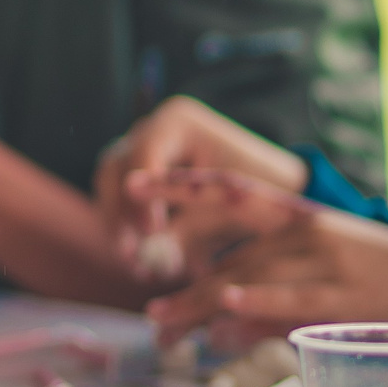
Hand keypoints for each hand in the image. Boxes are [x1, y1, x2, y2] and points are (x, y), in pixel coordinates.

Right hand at [93, 96, 308, 256]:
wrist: (277, 187)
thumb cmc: (262, 190)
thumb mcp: (227, 204)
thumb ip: (186, 223)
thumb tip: (149, 254)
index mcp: (177, 122)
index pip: (143, 157)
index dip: (140, 197)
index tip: (152, 233)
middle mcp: (153, 128)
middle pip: (115, 169)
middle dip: (120, 214)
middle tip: (131, 253)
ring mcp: (142, 147)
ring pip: (109, 185)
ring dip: (118, 225)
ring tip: (134, 264)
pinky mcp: (141, 172)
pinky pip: (120, 199)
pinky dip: (127, 229)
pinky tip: (140, 262)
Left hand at [129, 168, 387, 344]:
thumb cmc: (379, 278)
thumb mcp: (322, 262)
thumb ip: (269, 284)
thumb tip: (218, 320)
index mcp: (299, 213)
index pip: (230, 191)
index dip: (180, 186)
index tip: (133, 183)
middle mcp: (305, 231)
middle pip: (228, 257)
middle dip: (182, 285)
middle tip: (148, 312)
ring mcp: (322, 263)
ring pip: (247, 280)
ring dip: (199, 304)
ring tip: (162, 323)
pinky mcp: (341, 297)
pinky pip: (289, 299)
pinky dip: (256, 302)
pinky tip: (224, 307)